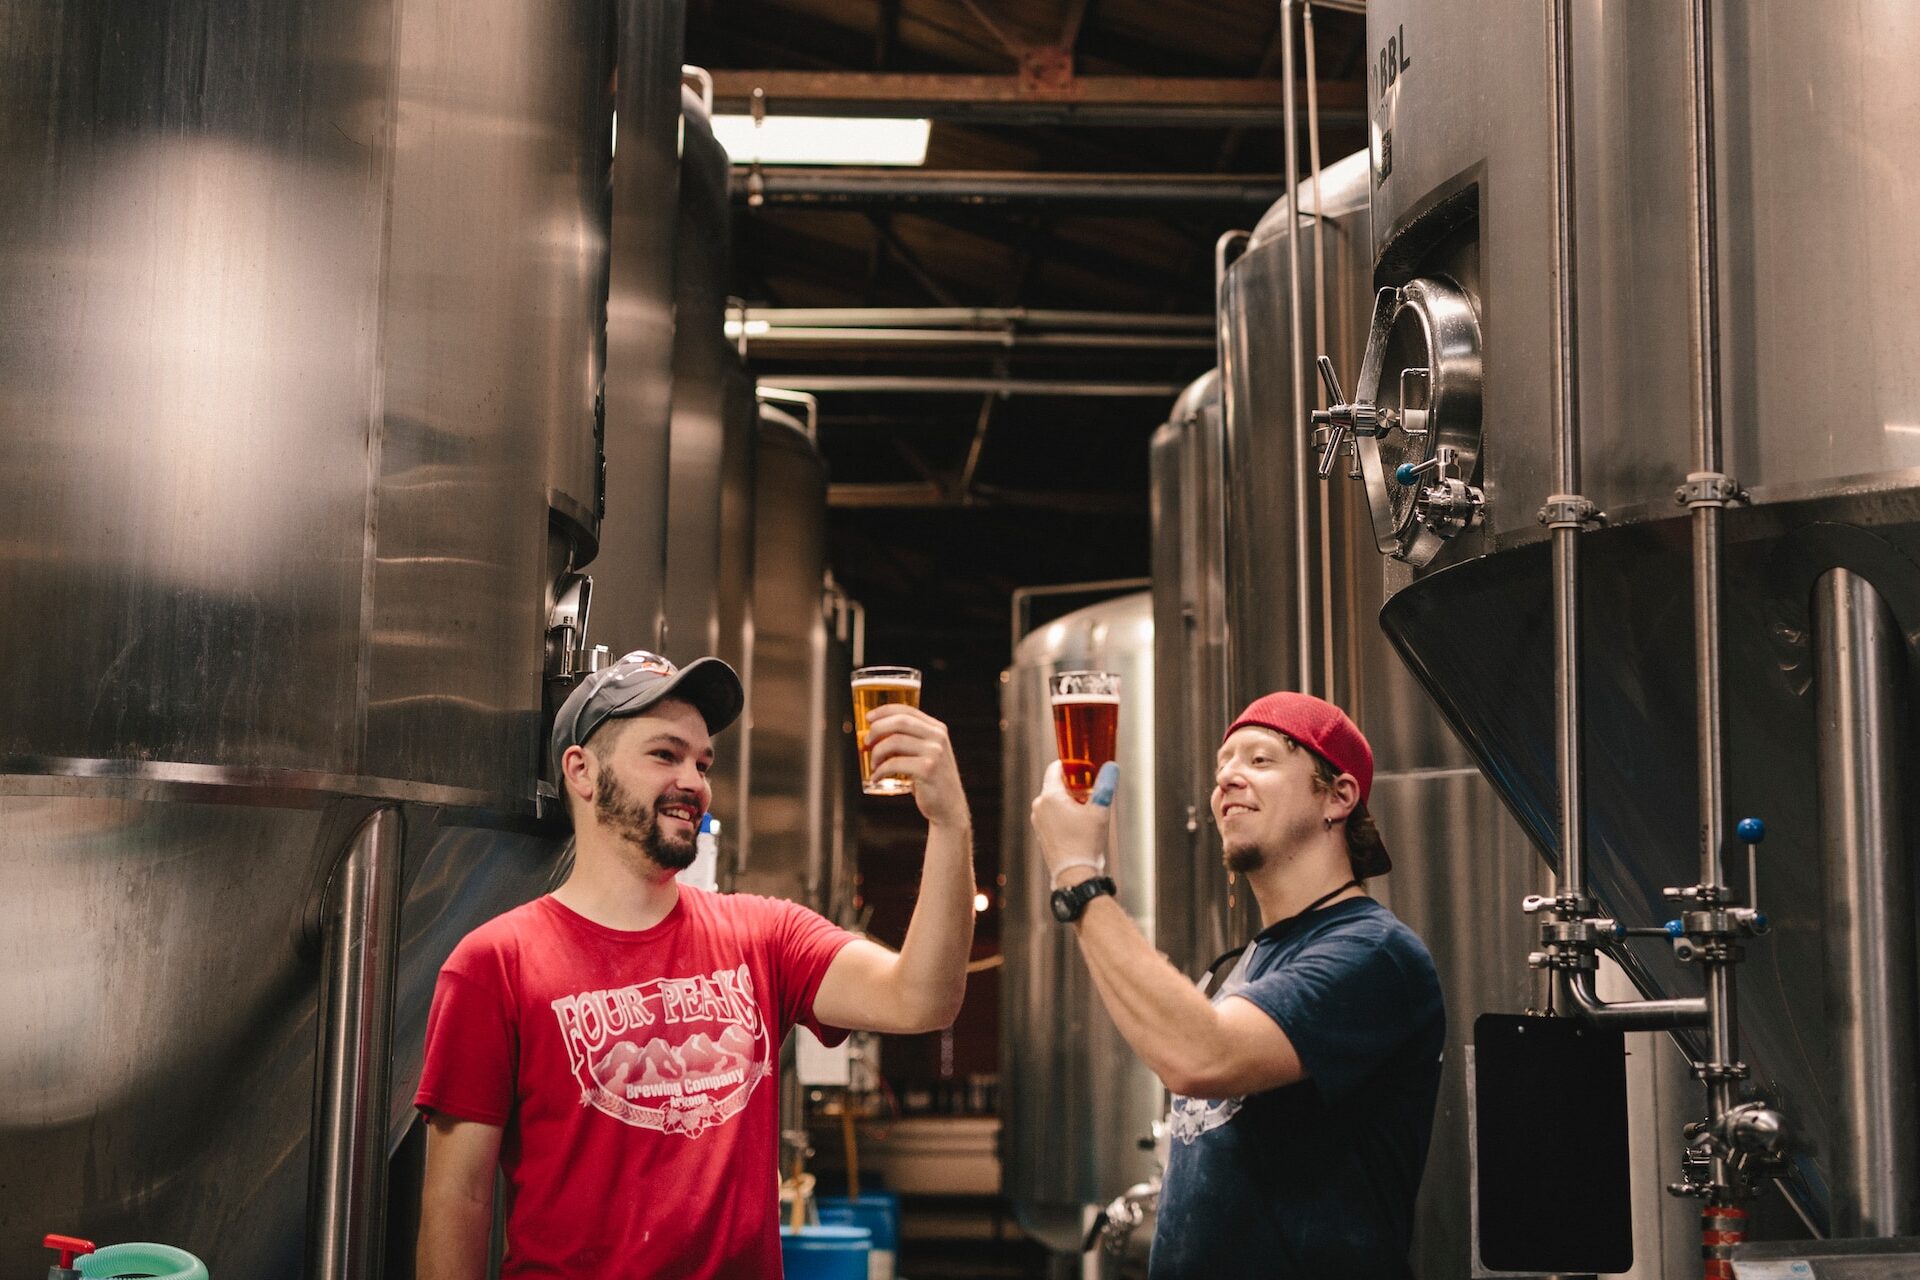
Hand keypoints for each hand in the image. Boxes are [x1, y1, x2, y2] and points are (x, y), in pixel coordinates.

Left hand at [865, 705, 970, 828]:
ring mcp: (935, 753)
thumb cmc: (931, 781)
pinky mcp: (927, 770)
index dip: (884, 711)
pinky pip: (894, 764)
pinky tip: (877, 777)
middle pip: (900, 722)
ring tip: (874, 765)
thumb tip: (873, 735)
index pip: (907, 710)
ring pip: (894, 742)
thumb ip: (908, 741)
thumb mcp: (925, 755)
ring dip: (877, 752)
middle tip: (866, 742)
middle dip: (877, 730)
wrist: (949, 807)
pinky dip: (880, 770)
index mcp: (937, 729)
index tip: (868, 718)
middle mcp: (938, 737)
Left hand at [1029, 760, 1117, 882]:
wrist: (1074, 874)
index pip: (1056, 768)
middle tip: (1092, 795)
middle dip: (1075, 787)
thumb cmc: (1085, 843)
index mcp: (1050, 796)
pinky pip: (1052, 815)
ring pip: (1055, 801)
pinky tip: (1078, 826)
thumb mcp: (1100, 810)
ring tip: (1086, 814)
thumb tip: (1111, 767)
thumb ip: (1105, 785)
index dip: (1072, 766)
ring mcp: (1038, 820)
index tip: (1086, 770)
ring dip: (1070, 802)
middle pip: (1056, 785)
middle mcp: (1039, 806)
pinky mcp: (1041, 833)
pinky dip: (1064, 815)